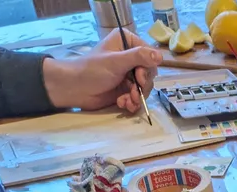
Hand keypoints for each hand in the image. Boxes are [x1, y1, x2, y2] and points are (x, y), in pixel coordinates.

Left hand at [42, 30, 160, 113]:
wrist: (75, 89)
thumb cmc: (92, 70)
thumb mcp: (116, 61)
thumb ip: (138, 57)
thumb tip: (161, 56)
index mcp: (127, 42)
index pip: (149, 55)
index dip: (148, 69)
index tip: (140, 78)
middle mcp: (129, 57)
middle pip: (149, 73)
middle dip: (142, 86)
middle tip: (133, 92)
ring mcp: (128, 74)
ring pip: (145, 87)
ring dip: (137, 97)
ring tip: (126, 101)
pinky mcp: (126, 89)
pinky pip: (138, 97)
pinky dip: (132, 103)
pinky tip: (123, 104)